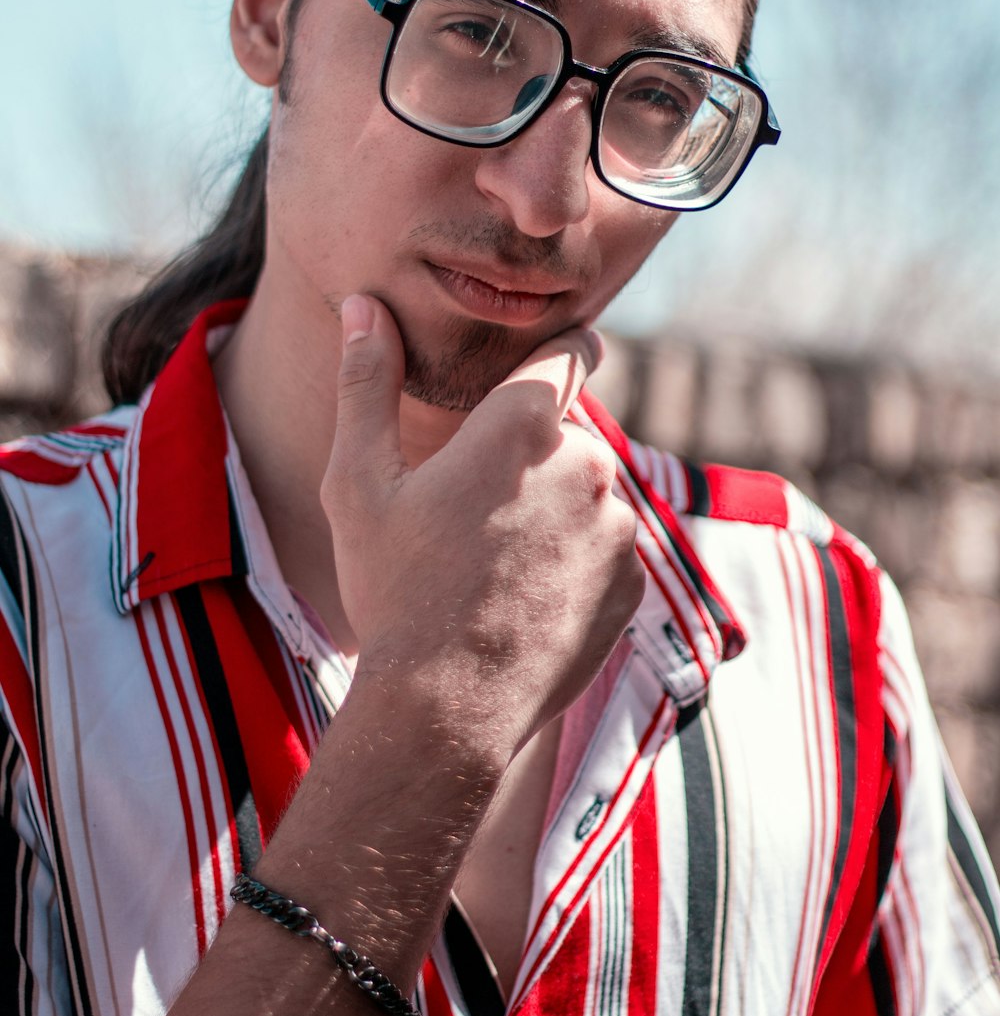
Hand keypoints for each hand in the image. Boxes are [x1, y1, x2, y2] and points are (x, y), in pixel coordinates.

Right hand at [322, 295, 644, 761]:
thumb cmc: (393, 588)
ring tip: (492, 565)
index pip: (571, 350)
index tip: (545, 361)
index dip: (559, 350)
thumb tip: (364, 305)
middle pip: (569, 435)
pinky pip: (607, 551)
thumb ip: (367, 382)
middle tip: (472, 509)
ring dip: (555, 511)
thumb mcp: (359, 482)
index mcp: (524, 425)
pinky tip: (523, 600)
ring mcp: (618, 528)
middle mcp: (588, 464)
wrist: (446, 710)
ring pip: (589, 495)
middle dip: (532, 456)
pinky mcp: (632, 584)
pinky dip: (575, 563)